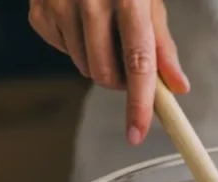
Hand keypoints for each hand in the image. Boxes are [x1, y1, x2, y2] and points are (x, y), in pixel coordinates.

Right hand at [29, 0, 188, 144]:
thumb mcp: (148, 0)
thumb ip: (162, 45)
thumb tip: (178, 87)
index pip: (138, 63)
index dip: (139, 103)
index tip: (137, 133)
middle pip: (105, 75)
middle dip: (120, 81)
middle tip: (127, 62)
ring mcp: (59, 4)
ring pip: (84, 68)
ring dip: (98, 62)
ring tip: (103, 31)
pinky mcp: (39, 11)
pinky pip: (63, 51)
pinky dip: (75, 46)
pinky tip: (79, 20)